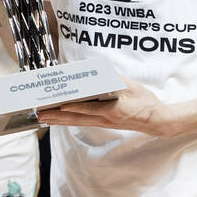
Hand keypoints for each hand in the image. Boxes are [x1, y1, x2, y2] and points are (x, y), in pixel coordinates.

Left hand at [37, 78, 177, 136]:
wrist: (157, 121)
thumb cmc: (145, 102)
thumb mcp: (133, 87)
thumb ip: (115, 80)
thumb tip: (97, 72)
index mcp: (114, 110)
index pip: (90, 108)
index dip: (74, 107)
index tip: (59, 105)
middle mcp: (106, 119)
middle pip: (77, 117)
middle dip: (57, 115)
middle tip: (40, 113)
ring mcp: (104, 123)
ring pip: (77, 122)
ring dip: (59, 120)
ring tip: (43, 118)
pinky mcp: (104, 123)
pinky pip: (82, 122)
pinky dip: (68, 120)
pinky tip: (58, 119)